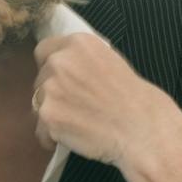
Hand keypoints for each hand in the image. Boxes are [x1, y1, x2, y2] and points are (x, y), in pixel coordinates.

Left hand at [31, 33, 181, 181]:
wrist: (143, 130)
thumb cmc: (135, 99)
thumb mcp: (110, 62)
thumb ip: (82, 61)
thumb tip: (62, 67)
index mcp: (78, 43)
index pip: (44, 50)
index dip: (51, 66)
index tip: (63, 80)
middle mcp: (60, 61)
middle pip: (39, 78)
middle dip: (53, 92)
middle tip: (78, 106)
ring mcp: (51, 88)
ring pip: (38, 104)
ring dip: (52, 114)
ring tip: (79, 123)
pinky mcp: (48, 115)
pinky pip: (41, 129)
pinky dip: (52, 137)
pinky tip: (75, 138)